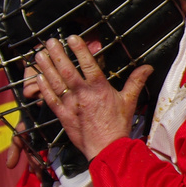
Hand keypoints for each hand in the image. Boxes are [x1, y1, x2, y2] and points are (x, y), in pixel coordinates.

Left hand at [28, 36, 150, 158]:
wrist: (107, 149)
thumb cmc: (118, 126)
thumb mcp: (130, 101)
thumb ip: (136, 82)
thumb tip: (147, 67)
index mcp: (99, 88)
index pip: (87, 64)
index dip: (79, 49)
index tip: (71, 37)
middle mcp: (82, 94)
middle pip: (66, 70)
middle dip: (57, 54)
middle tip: (50, 41)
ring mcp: (70, 104)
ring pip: (55, 81)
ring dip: (46, 67)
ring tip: (39, 54)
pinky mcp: (62, 115)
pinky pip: (50, 98)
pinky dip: (43, 87)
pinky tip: (38, 77)